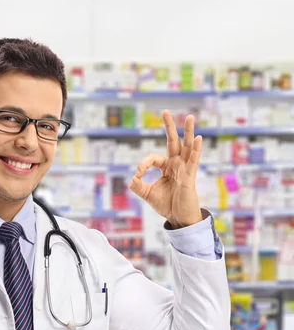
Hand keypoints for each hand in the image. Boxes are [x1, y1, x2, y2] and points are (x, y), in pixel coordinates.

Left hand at [129, 110, 203, 228]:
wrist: (179, 218)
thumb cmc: (167, 205)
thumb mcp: (148, 194)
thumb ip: (138, 186)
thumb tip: (132, 178)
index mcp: (166, 167)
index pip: (153, 158)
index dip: (143, 164)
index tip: (138, 175)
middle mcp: (176, 164)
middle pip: (173, 142)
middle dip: (169, 127)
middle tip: (164, 111)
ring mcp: (185, 169)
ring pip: (187, 147)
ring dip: (188, 132)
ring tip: (189, 117)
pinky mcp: (190, 177)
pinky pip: (193, 161)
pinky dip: (196, 150)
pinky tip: (197, 138)